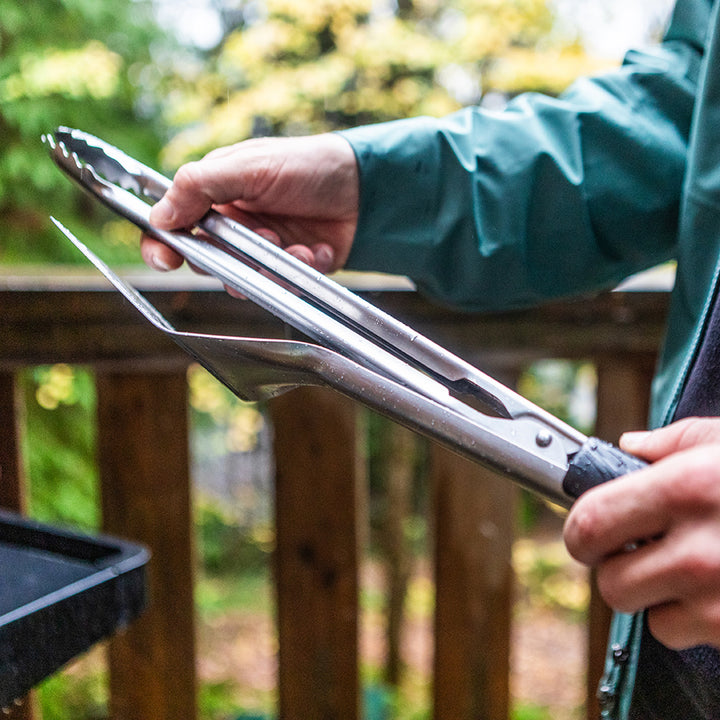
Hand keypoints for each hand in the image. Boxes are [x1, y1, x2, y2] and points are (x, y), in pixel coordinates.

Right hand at [140, 133, 358, 274]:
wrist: (363, 187)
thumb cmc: (306, 165)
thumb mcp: (250, 166)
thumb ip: (200, 187)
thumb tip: (159, 215)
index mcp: (215, 196)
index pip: (174, 226)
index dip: (163, 245)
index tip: (166, 258)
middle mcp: (234, 226)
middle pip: (207, 261)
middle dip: (230, 257)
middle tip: (258, 237)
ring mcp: (261, 250)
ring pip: (243, 280)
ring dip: (266, 264)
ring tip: (290, 244)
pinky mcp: (288, 270)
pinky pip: (280, 286)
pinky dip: (297, 270)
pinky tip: (315, 249)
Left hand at [564, 417, 719, 649]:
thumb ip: (671, 444)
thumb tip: (627, 447)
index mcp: (685, 488)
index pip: (591, 523)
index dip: (579, 531)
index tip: (586, 532)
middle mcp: (701, 550)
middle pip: (611, 585)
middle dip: (617, 570)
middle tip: (638, 552)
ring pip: (649, 618)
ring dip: (659, 598)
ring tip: (692, 569)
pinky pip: (689, 637)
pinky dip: (695, 620)